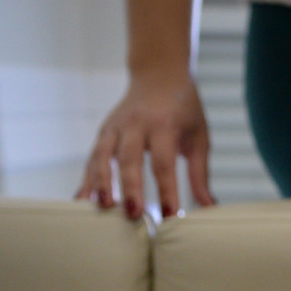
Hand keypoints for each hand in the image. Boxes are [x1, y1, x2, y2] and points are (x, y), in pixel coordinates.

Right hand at [75, 72, 214, 219]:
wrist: (159, 74)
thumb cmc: (184, 110)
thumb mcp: (198, 138)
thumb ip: (200, 174)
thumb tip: (208, 206)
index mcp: (164, 125)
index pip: (164, 163)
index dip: (167, 190)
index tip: (170, 215)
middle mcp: (136, 123)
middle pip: (130, 159)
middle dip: (130, 188)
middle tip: (134, 214)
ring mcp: (116, 126)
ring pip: (103, 156)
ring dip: (101, 182)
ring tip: (103, 207)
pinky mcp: (104, 131)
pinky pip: (93, 157)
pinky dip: (87, 178)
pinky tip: (83, 200)